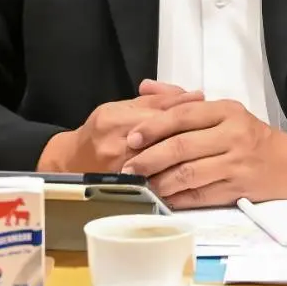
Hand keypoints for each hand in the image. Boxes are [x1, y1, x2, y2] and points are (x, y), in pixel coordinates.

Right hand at [36, 81, 203, 173]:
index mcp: (115, 120)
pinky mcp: (127, 189)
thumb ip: (159, 100)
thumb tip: (196, 96)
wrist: (73, 161)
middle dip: (191, 138)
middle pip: (165, 141)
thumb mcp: (123, 106)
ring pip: (164, 164)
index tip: (207, 114)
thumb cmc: (100, 130)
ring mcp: (122, 171)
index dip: (186, 114)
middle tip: (213, 137)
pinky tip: (191, 174)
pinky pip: (159, 183)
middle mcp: (117, 146)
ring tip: (207, 155)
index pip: (159, 116)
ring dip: (187, 160)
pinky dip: (176, 177)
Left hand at [120, 97, 286, 207]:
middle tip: (129, 167)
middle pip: (182, 146)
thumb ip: (182, 100)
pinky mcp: (239, 188)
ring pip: (189, 173)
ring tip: (142, 185)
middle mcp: (232, 135)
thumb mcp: (223, 111)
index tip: (132, 138)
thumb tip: (145, 88)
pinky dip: (179, 198)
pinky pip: (202, 195)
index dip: (154, 126)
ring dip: (161, 181)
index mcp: (226, 111)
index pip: (183, 115)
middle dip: (150, 158)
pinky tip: (164, 198)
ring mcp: (237, 163)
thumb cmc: (251, 136)